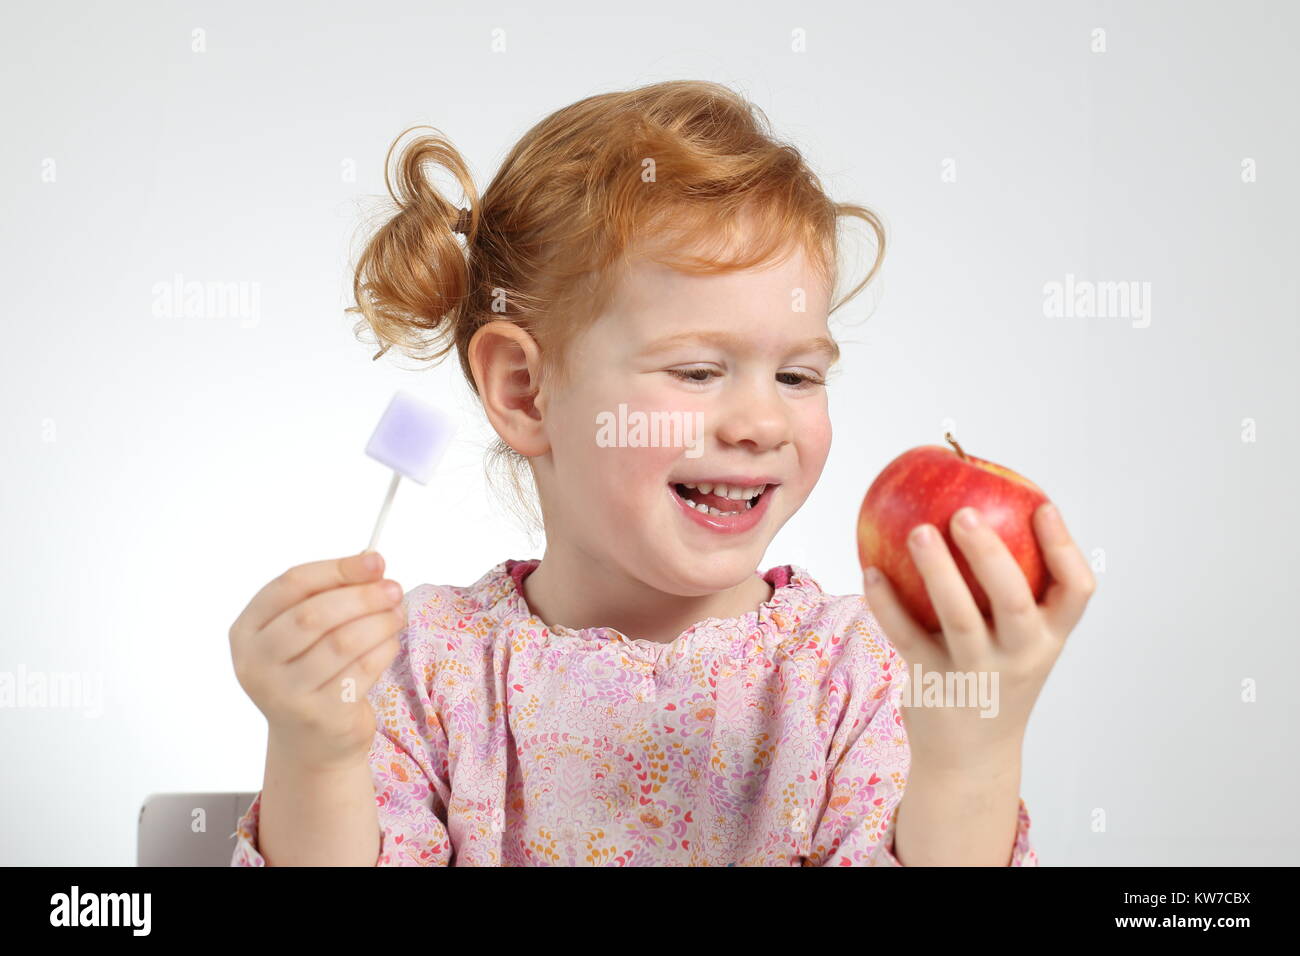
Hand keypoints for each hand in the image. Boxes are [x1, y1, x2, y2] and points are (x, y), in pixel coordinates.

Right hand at [229, 551, 408, 770]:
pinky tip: (390, 642)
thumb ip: (329, 595)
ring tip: (397, 614)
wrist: (310, 741)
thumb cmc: (309, 671)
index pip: (290, 585)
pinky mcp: (321, 716)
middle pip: (314, 615)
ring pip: (342, 643)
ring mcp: (286, 695)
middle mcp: (257, 664)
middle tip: (394, 588)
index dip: (336, 569)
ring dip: (379, 622)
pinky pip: (362, 670)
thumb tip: (371, 561)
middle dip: (362, 596)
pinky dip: (384, 649)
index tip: (374, 560)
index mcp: (246, 631)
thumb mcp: (304, 632)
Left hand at [862, 502, 1095, 772]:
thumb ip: (1013, 588)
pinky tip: (870, 570)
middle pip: (1014, 601)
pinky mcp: (933, 685)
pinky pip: (907, 637)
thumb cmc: (995, 676)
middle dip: (991, 554)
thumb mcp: (1020, 640)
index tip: (1042, 505)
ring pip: (959, 618)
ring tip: (917, 530)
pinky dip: (886, 604)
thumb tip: (982, 504)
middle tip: (965, 512)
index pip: (1076, 592)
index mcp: (1050, 638)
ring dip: (937, 571)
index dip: (1063, 547)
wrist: (972, 757)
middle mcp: (1021, 656)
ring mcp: (977, 673)